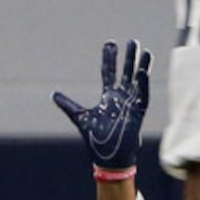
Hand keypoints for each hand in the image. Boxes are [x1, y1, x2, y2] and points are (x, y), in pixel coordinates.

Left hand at [52, 39, 150, 171]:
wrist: (109, 157)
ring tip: (145, 52)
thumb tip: (54, 94)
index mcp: (108, 97)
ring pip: (137, 81)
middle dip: (129, 57)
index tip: (110, 43)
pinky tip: (143, 71)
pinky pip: (142, 95)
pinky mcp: (138, 113)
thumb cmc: (97, 139)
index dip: (109, 58)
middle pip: (125, 73)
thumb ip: (68, 105)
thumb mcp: (80, 117)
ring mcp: (130, 104)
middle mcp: (120, 97)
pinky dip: (143, 84)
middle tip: (131, 42)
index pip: (108, 72)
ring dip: (141, 66)